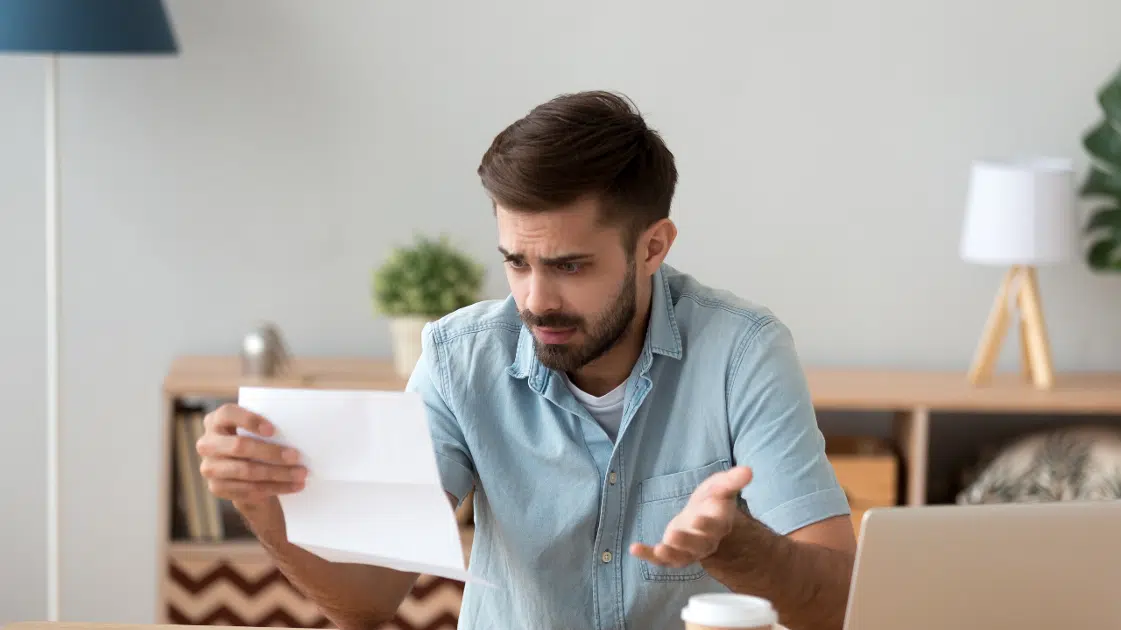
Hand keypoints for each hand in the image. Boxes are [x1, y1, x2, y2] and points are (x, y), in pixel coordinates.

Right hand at [196, 403, 306, 505]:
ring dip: (278, 474)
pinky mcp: (217, 488)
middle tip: (297, 456)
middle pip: (239, 446)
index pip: (228, 414)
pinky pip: (249, 490)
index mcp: (215, 420)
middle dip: (271, 452)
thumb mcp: (256, 430)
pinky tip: (293, 486)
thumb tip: (299, 428)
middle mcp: (207, 443)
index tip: (273, 430)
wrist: (243, 470)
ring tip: (301, 474)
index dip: (249, 420)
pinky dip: (275, 488)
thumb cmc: (255, 440)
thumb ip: (267, 427)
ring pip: (247, 471)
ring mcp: (209, 467)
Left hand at [629, 466, 752, 567]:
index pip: (715, 526)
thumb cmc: (713, 500)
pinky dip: (648, 555)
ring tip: (658, 550)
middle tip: (674, 535)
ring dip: (669, 554)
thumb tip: (749, 470)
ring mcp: (688, 550)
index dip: (707, 524)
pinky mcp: (672, 553)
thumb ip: (733, 480)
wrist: (703, 516)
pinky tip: (634, 548)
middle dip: (686, 541)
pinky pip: (661, 559)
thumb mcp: (721, 486)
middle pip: (697, 545)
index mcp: (718, 524)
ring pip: (681, 556)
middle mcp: (705, 541)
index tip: (699, 518)